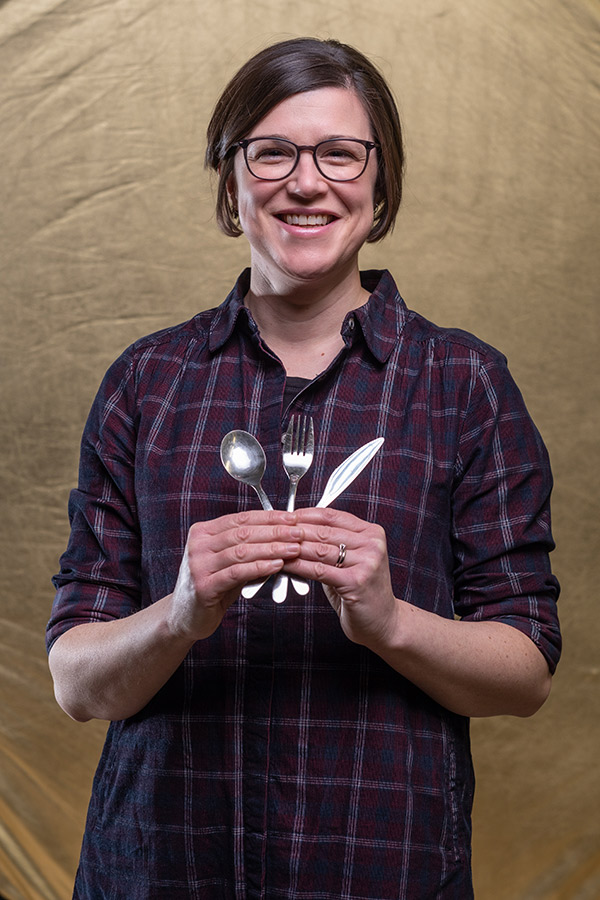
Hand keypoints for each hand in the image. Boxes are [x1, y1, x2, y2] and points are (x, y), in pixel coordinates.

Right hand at [169, 510, 302, 640]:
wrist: (186, 616)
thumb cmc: (213, 585)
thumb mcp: (228, 560)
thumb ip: (247, 545)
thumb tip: (282, 532)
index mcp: (203, 532)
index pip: (241, 518)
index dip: (269, 517)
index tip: (292, 518)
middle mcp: (198, 545)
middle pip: (243, 532)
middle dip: (275, 531)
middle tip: (298, 533)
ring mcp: (198, 565)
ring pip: (241, 551)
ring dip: (271, 549)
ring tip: (293, 549)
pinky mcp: (203, 586)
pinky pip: (237, 573)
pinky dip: (259, 567)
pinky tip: (277, 565)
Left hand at [289, 507, 398, 649]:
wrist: (383, 621)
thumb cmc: (362, 589)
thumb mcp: (351, 560)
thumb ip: (332, 543)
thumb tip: (297, 529)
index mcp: (372, 533)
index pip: (332, 516)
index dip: (305, 515)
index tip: (285, 517)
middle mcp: (372, 544)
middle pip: (325, 532)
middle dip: (296, 531)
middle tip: (274, 532)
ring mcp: (367, 563)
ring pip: (320, 549)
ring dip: (294, 548)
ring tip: (275, 547)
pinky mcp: (356, 582)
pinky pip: (320, 570)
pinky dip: (299, 566)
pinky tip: (285, 565)